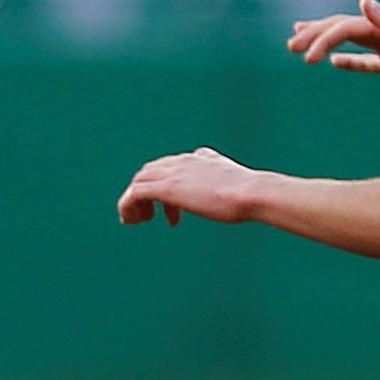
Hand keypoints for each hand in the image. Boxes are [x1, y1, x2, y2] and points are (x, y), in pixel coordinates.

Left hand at [116, 148, 270, 226]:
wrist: (251, 193)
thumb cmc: (252, 194)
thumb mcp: (238, 184)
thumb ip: (231, 181)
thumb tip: (246, 181)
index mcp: (200, 158)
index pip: (170, 165)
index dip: (165, 186)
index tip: (173, 212)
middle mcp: (183, 161)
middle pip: (150, 171)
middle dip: (146, 193)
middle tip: (148, 216)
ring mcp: (173, 172)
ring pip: (139, 181)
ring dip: (134, 201)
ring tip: (136, 221)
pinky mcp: (166, 187)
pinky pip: (134, 193)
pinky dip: (128, 206)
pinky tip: (133, 220)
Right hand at [289, 0, 379, 100]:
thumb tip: (362, 0)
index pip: (345, 28)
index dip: (324, 40)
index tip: (308, 58)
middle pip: (342, 29)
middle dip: (316, 35)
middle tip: (291, 45)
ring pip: (348, 40)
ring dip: (325, 42)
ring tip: (300, 44)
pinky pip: (365, 61)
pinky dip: (348, 61)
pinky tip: (334, 65)